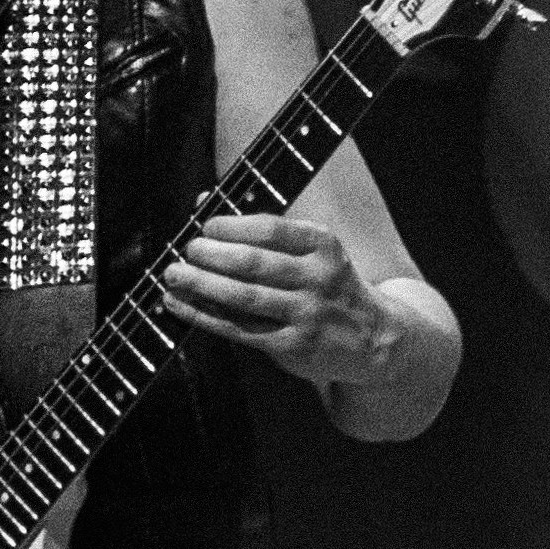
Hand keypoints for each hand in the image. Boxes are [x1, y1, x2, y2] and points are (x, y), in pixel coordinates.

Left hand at [163, 212, 396, 386]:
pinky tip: (180, 305)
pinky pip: (239, 329)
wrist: (376, 339)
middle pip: (254, 263)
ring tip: (174, 274)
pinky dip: (204, 315)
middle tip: (188, 250)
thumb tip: (205, 202)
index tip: (207, 226)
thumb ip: (265, 230)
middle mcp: (317, 278)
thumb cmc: (331, 286)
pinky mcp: (292, 346)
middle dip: (212, 255)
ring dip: (201, 284)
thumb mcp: (315, 252)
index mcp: (324, 245)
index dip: (232, 226)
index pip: (271, 228)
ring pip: (244, 297)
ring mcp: (306, 314)